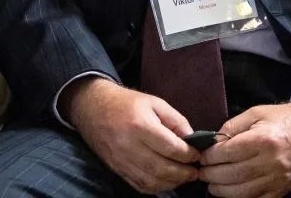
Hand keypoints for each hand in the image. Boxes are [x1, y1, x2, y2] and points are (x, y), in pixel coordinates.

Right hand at [63, 77, 198, 193]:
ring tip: (183, 176)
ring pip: (152, 181)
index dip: (189, 154)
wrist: (93, 108)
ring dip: (172, 183)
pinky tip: (166, 180)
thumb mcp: (154, 103)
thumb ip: (176, 121)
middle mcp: (129, 145)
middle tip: (195, 171)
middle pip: (162, 168)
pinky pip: (140, 185)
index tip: (197, 154)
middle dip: (184, 173)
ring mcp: (121, 160)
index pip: (171, 148)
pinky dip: (157, 187)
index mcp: (140, 125)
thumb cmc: (126, 103)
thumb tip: (193, 140)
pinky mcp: (117, 169)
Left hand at [198, 103, 290, 197]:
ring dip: (222, 190)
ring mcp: (278, 179)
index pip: (228, 152)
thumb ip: (232, 126)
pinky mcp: (283, 190)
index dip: (210, 156)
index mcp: (263, 139)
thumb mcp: (255, 113)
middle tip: (201, 172)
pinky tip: (229, 194)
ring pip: (243, 191)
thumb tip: (213, 142)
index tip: (202, 156)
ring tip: (211, 184)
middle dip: (212, 174)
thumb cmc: (282, 119)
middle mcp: (271, 161)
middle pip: (233, 174)